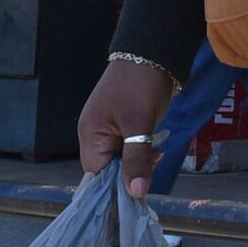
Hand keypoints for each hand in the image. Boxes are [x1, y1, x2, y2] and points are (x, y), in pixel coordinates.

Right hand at [76, 55, 181, 195]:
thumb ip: (137, 159)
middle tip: (152, 171)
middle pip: (108, 171)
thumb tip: (136, 193)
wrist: (153, 51)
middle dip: (130, 175)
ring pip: (121, 162)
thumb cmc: (140, 84)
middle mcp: (95, 136)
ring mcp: (109, 131)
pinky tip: (157, 150)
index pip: (96, 176)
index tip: (136, 195)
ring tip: (157, 155)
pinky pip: (129, 149)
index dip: (114, 188)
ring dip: (139, 164)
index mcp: (90, 135)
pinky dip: (143, 153)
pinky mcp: (124, 127)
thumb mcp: (139, 124)